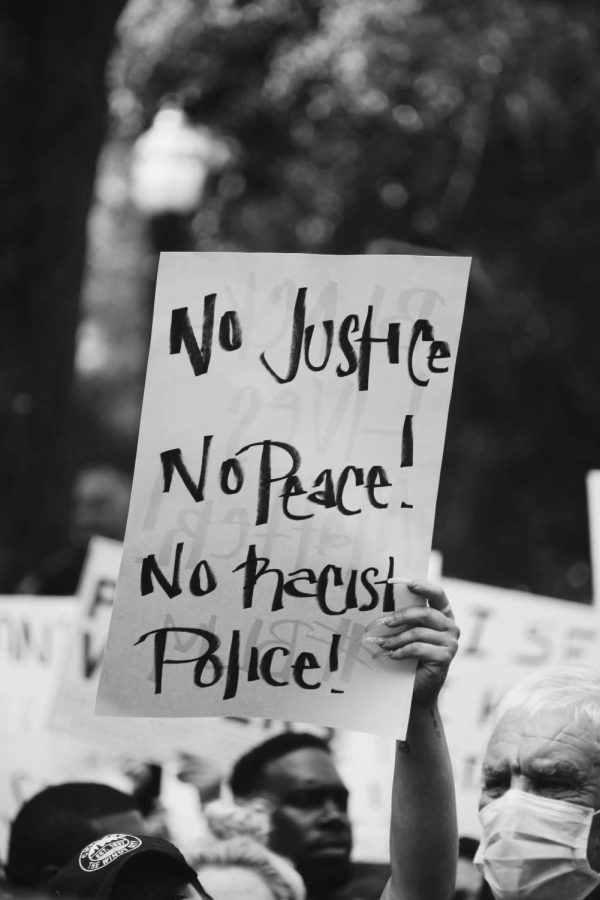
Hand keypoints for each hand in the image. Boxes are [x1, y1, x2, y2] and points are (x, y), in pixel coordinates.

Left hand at [367, 579, 458, 704]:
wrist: (418, 688)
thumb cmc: (410, 656)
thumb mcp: (408, 632)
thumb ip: (404, 618)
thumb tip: (382, 608)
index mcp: (443, 613)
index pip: (437, 593)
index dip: (422, 586)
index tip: (403, 582)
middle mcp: (450, 625)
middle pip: (425, 613)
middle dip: (401, 616)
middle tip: (383, 622)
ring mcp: (451, 641)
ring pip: (419, 632)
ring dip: (396, 638)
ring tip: (382, 644)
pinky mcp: (446, 657)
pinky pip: (418, 648)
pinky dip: (401, 651)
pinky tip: (392, 655)